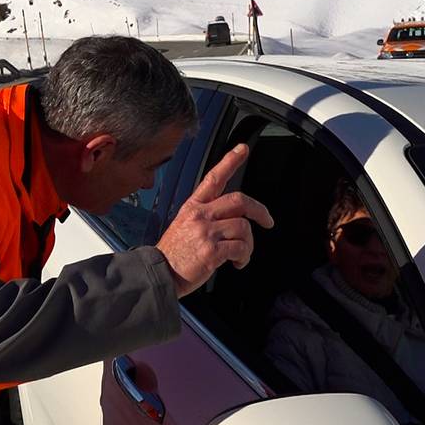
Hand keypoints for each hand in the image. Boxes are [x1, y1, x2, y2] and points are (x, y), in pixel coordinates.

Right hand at [156, 144, 273, 297]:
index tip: (243, 149)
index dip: (230, 161)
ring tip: (242, 254)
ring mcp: (205, 232)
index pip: (213, 177)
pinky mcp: (211, 251)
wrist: (157, 274)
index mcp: (193, 207)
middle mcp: (200, 215)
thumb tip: (232, 219)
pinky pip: (240, 248)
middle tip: (267, 221)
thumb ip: (205, 217)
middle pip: (239, 200)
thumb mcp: (182, 225)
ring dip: (249, 244)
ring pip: (243, 227)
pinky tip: (238, 263)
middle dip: (259, 210)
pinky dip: (244, 257)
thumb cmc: (172, 254)